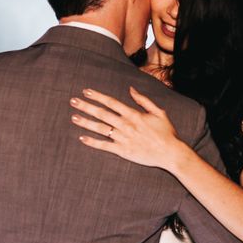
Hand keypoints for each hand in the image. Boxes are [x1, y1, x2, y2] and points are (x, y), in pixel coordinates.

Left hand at [69, 87, 189, 170]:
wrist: (170, 153)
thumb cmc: (166, 132)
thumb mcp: (158, 112)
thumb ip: (143, 100)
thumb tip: (130, 89)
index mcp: (133, 114)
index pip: (111, 102)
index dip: (97, 96)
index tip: (86, 91)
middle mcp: (126, 125)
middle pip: (102, 113)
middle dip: (86, 106)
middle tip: (73, 101)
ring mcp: (123, 138)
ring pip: (100, 129)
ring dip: (86, 122)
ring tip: (74, 117)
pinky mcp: (123, 150)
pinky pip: (104, 146)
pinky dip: (92, 142)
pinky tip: (82, 138)